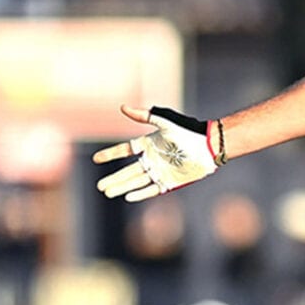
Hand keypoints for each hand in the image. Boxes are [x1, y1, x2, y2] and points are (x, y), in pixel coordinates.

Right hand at [92, 106, 219, 201]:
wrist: (209, 146)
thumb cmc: (188, 131)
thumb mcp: (164, 122)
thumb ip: (144, 115)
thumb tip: (123, 107)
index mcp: (149, 144)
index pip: (125, 150)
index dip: (111, 154)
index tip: (96, 159)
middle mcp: (153, 159)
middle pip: (128, 171)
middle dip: (114, 178)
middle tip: (100, 187)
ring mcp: (161, 171)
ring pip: (137, 181)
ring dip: (123, 187)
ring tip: (108, 193)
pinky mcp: (170, 182)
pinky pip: (152, 189)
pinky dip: (141, 193)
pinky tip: (128, 197)